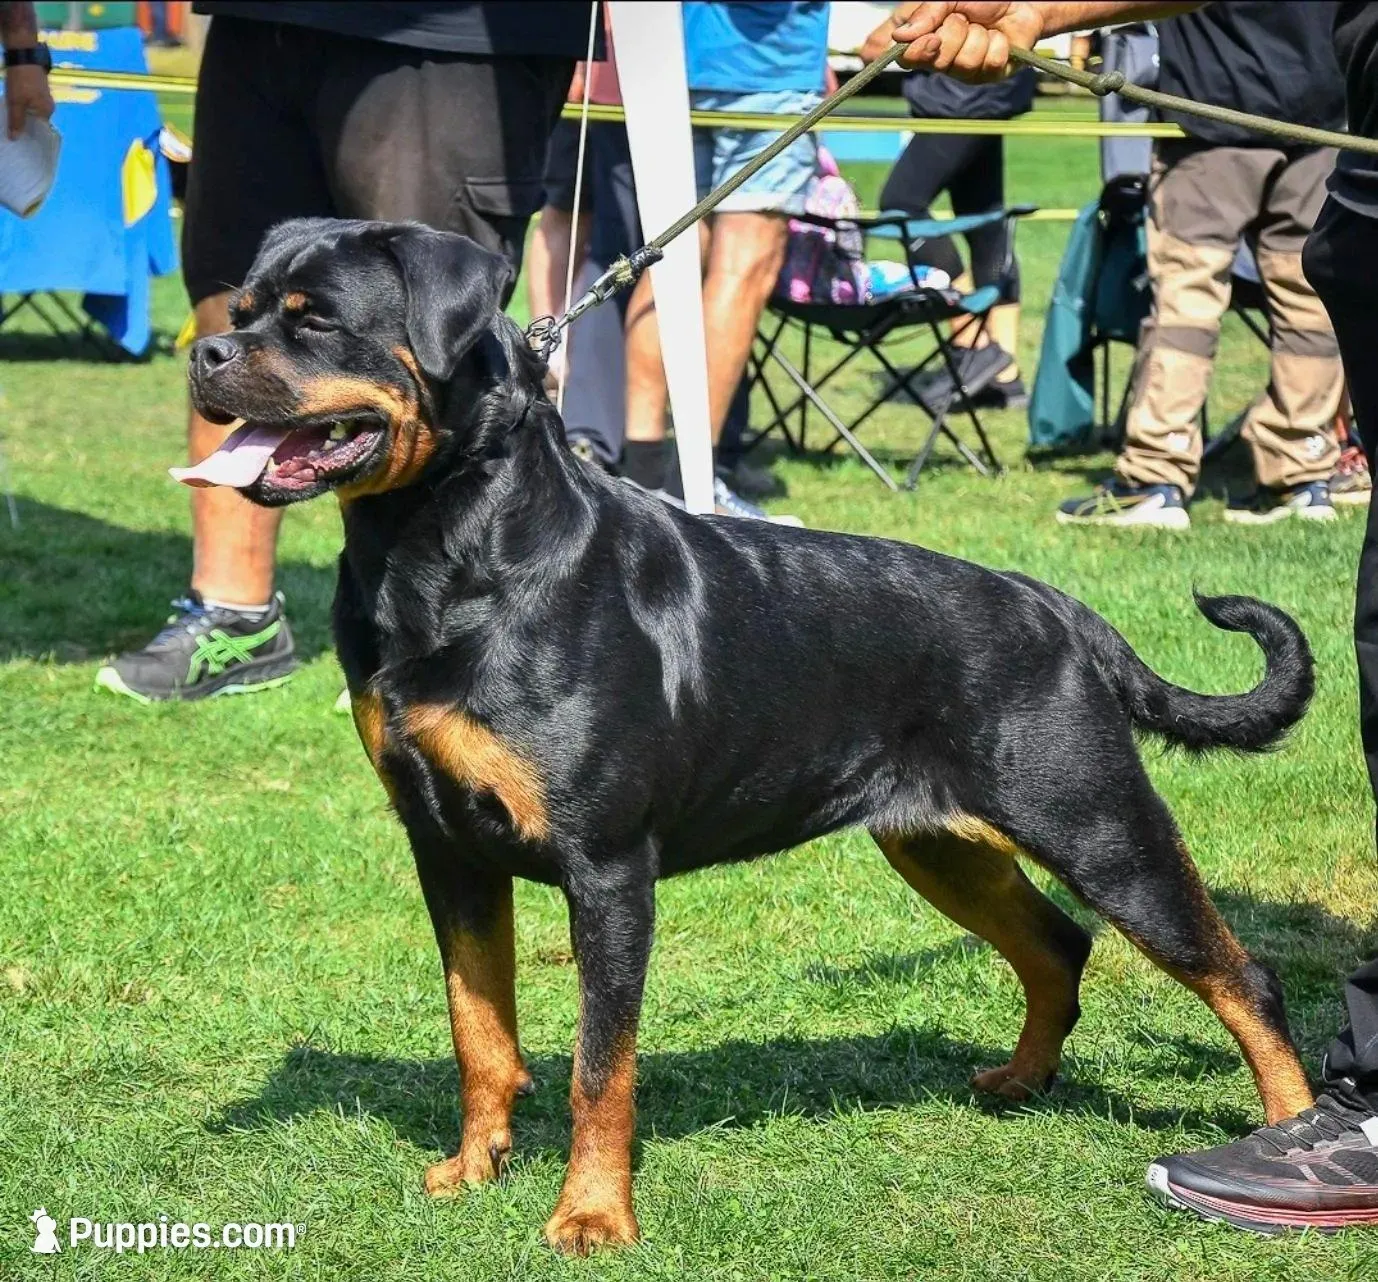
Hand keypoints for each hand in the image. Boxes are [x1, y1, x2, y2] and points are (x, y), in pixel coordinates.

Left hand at [6, 62, 54, 138]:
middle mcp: (48, 106)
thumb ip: (16, 121)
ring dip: (22, 114)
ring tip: (10, 119)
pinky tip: (13, 105)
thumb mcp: (16, 102)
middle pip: (36, 121)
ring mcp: (43, 96)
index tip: (19, 140)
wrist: (23, 54)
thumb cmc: (21, 80)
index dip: (29, 135)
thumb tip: (14, 139)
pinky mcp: (37, 88)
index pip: (39, 130)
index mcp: (46, 111)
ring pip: (32, 111)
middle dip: (24, 125)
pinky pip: (30, 102)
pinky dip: (22, 105)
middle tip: (11, 131)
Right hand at [890, 2, 1048, 80]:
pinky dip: (996, 44)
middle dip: (953, 34)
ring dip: (977, 37)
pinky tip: (998, 38)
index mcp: (924, 40)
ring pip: (963, 63)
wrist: (1021, 1)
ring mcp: (964, 71)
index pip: (905, 58)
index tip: (930, 39)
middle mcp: (940, 60)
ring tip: (983, 27)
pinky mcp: (988, 77)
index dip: (915, 53)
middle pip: (936, 61)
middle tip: (964, 18)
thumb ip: (925, 13)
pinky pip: (987, 64)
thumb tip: (900, 36)